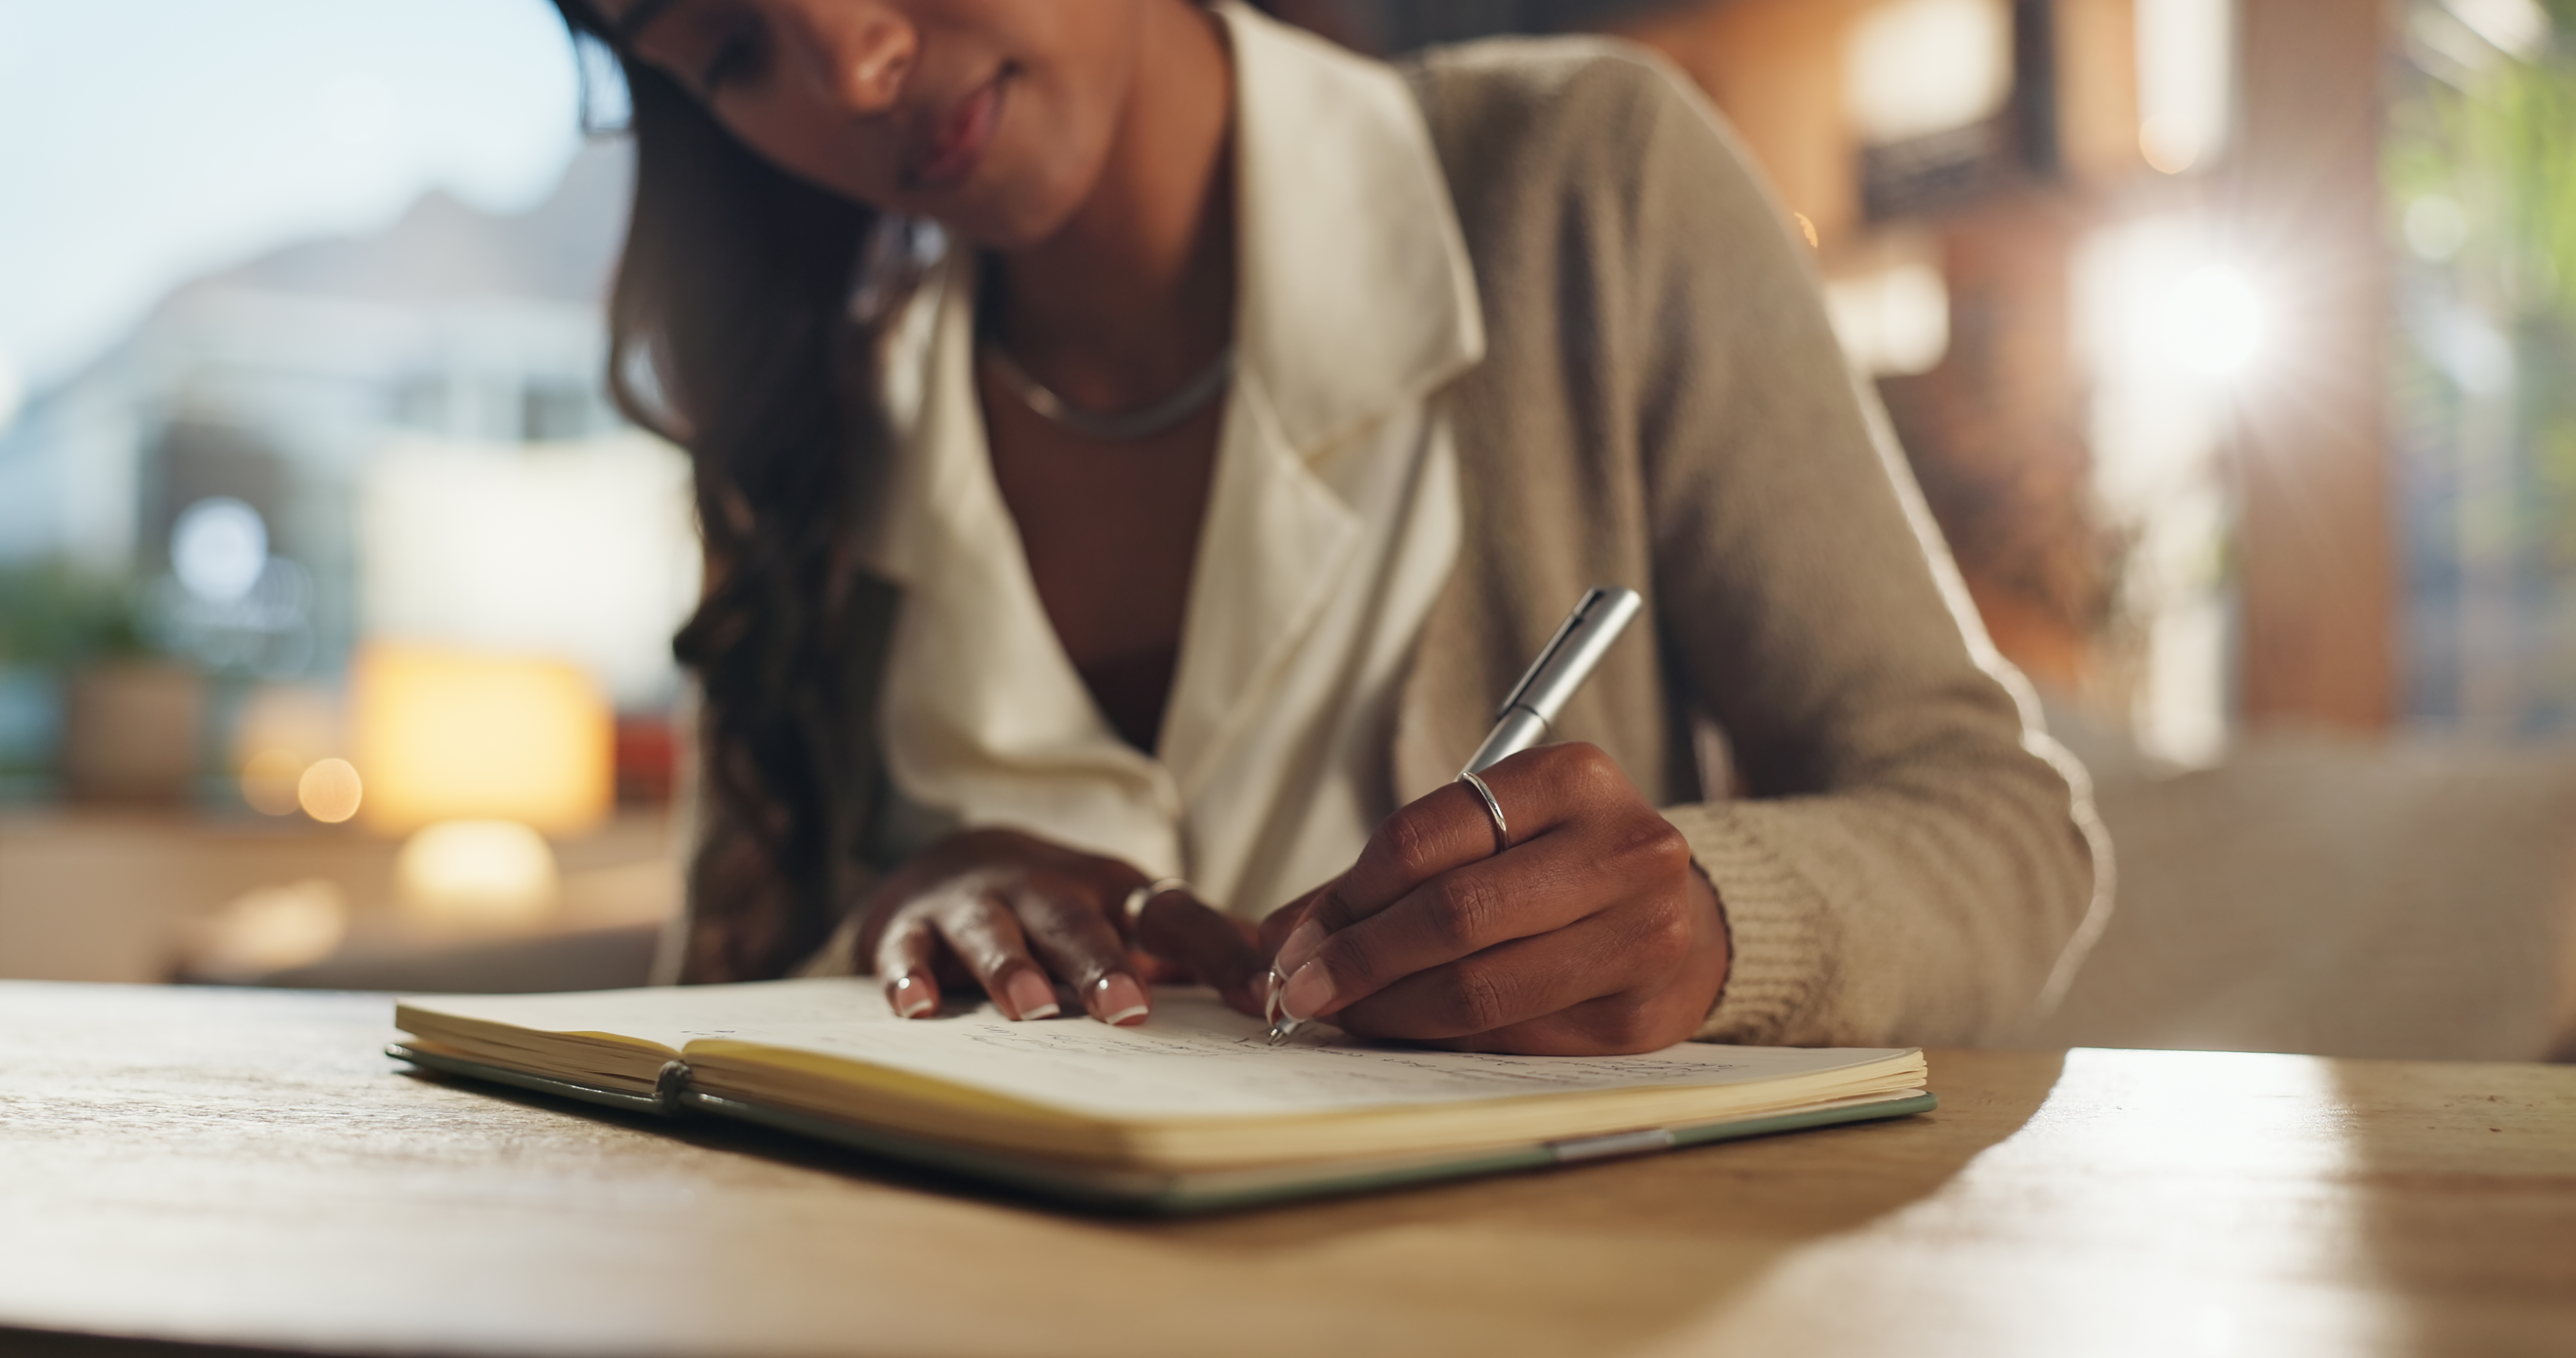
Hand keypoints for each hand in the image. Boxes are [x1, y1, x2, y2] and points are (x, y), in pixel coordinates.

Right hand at [856, 828, 1267, 1024]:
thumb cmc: (1065, 907)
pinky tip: (920, 1008)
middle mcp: (1046, 891)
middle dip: (1102, 964)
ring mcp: (977, 906)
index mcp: (1113, 891)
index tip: (1263, 998)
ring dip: (1012, 968)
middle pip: (1077, 924)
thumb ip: (1203, 944)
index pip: (1176, 916)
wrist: (954, 861)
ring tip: (1033, 1008)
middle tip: (1128, 1009)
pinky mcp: (914, 929)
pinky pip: (910, 953)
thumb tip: (1289, 972)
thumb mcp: (1134, 913)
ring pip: (995, 933)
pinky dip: (911, 977)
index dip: (1221, 955)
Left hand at [1257, 744, 1728, 1053]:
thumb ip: (1388, 876)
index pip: (1424, 839)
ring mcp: (1641, 936)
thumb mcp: (1488, 836)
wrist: (1679, 915)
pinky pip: (1509, 1039)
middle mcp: (1624, 850)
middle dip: (1357, 961)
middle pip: (1454, 916)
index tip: (1293, 939)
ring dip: (1387, 1011)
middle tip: (1296, 989)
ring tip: (1339, 1014)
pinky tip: (1407, 1030)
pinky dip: (1441, 1041)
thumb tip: (1280, 943)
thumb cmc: (1558, 868)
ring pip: (1478, 990)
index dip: (1345, 898)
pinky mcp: (1636, 1015)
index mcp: (1575, 779)